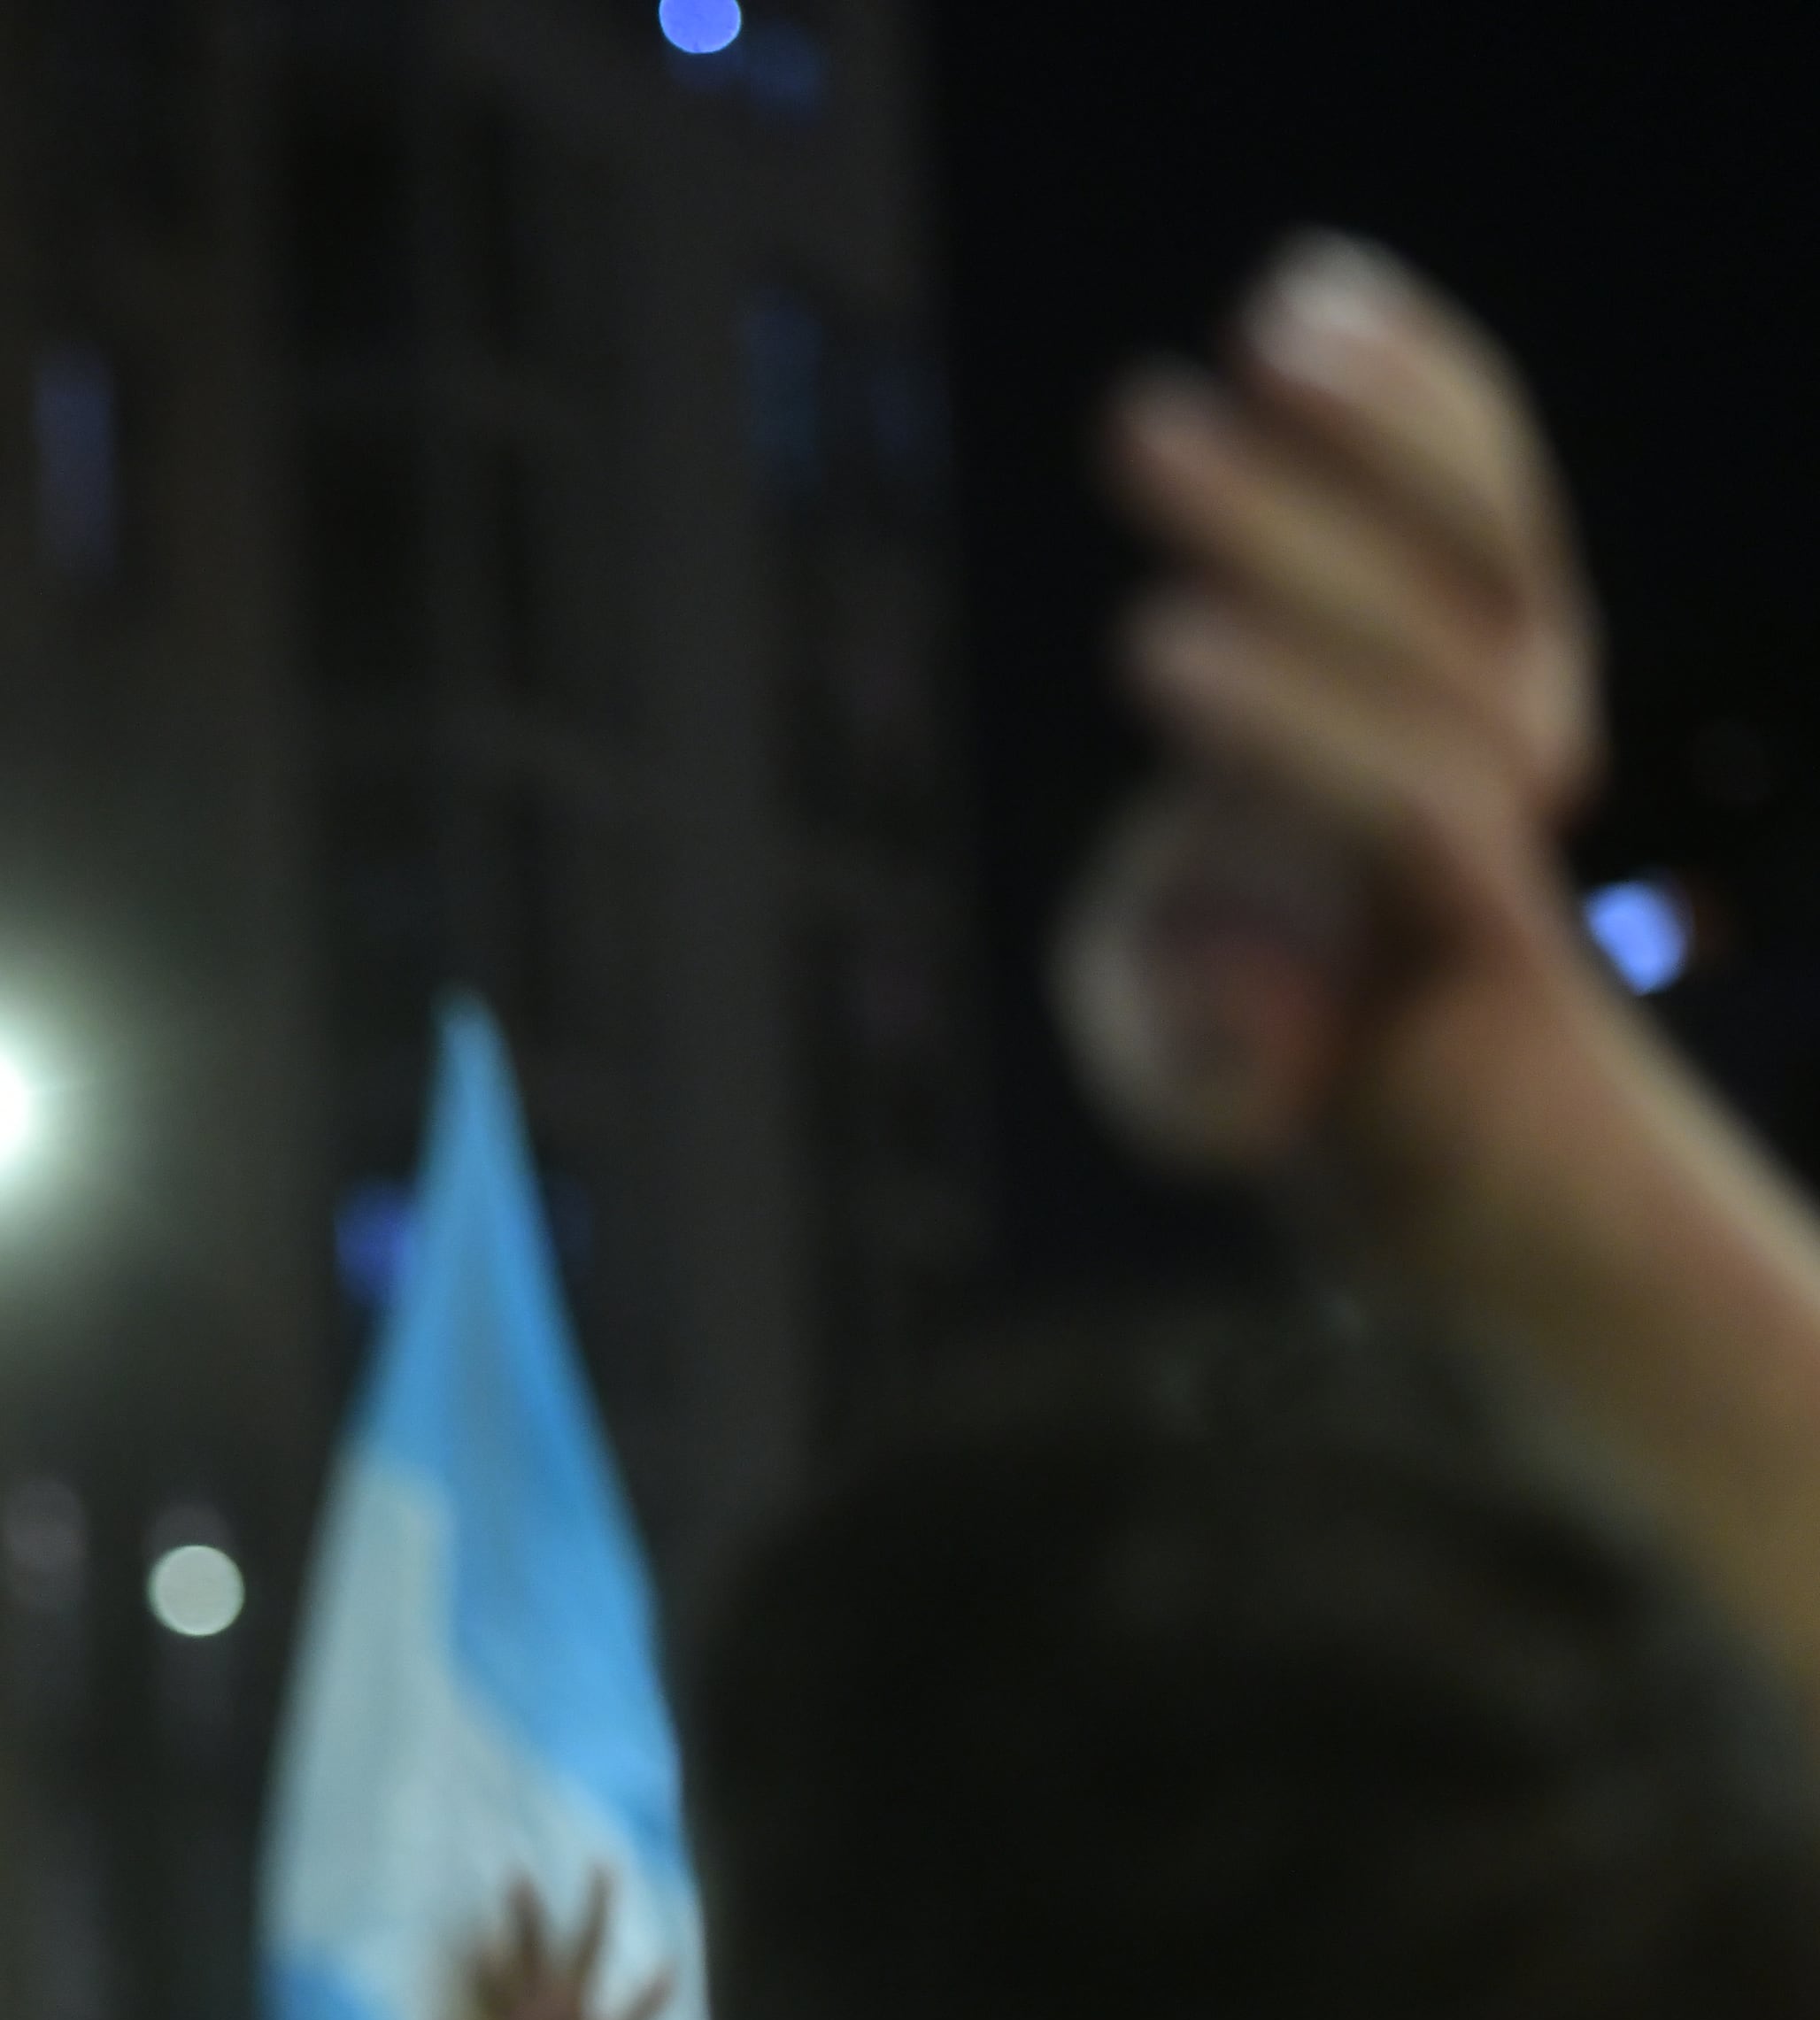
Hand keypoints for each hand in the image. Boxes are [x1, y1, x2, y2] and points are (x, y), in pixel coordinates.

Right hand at [1062, 234, 1608, 1191]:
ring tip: (1264, 317)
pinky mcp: (1505, 597)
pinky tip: (1307, 287)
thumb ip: (1198, 1062)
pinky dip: (1414, 380)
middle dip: (1288, 531)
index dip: (1286, 721)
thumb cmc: (1257, 1048)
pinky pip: (1486, 474)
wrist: (1410, 1019)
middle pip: (1445, 648)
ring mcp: (1526, 680)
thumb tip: (1257, 986)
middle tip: (1134, 427)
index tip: (1145, 643)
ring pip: (1493, 536)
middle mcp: (1513, 786)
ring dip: (1376, 420)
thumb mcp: (1190, 1092)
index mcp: (1427, 912)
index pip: (1398, 799)